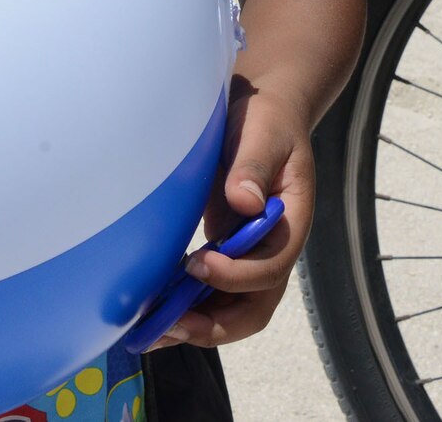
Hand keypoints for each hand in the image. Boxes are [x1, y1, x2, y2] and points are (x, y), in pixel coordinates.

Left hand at [153, 81, 314, 347]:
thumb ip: (253, 166)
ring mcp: (250, 253)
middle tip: (170, 325)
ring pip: (231, 308)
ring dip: (196, 323)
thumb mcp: (263, 132)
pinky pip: (212, 291)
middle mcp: (272, 247)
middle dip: (214, 324)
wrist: (264, 111)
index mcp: (290, 221)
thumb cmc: (265, 119)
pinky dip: (187, 305)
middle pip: (254, 306)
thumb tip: (246, 203)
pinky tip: (154, 308)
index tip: (198, 264)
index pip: (271, 267)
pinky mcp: (227, 251)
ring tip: (151, 329)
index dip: (236, 275)